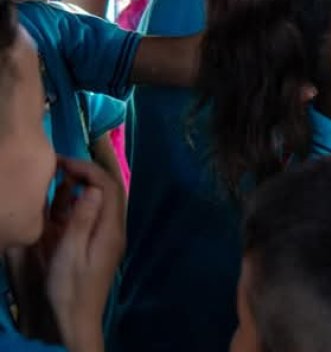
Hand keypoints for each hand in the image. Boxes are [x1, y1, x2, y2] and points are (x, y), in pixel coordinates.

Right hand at [45, 157, 124, 351]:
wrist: (78, 317)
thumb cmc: (71, 286)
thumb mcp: (70, 252)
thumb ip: (82, 220)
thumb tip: (94, 189)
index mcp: (110, 229)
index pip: (109, 188)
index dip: (89, 170)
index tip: (64, 163)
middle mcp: (116, 229)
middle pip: (111, 191)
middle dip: (91, 172)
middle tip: (64, 165)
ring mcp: (110, 236)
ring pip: (106, 201)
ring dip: (88, 185)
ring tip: (64, 176)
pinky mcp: (102, 243)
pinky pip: (98, 214)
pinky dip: (85, 200)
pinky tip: (69, 200)